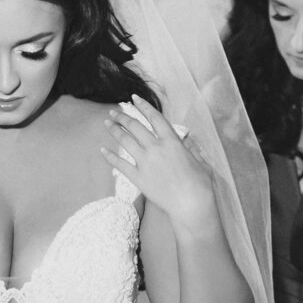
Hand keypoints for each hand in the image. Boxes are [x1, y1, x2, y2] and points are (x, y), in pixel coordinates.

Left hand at [101, 96, 214, 228]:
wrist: (190, 204)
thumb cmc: (199, 183)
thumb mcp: (199, 160)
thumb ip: (189, 148)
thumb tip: (185, 140)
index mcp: (172, 141)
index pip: (154, 118)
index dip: (143, 106)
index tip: (134, 98)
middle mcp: (156, 148)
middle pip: (135, 127)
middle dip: (123, 117)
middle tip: (114, 112)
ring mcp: (145, 163)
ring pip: (125, 141)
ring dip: (115, 130)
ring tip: (107, 123)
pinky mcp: (138, 178)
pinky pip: (120, 164)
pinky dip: (110, 156)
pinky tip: (102, 150)